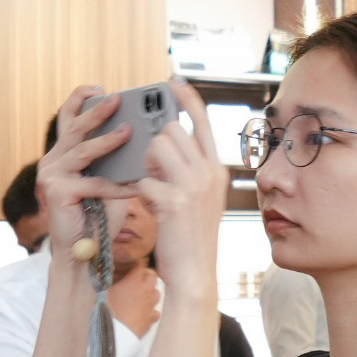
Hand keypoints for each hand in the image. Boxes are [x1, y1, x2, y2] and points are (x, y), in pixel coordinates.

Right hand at [36, 86, 131, 267]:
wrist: (84, 253)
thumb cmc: (99, 215)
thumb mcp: (111, 178)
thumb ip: (119, 157)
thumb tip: (146, 133)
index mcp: (64, 153)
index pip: (68, 118)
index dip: (80, 98)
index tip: (101, 86)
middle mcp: (52, 160)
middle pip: (74, 127)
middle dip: (96, 110)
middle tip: (117, 97)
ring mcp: (52, 175)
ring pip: (82, 150)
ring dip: (107, 140)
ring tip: (129, 131)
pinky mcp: (57, 192)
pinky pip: (94, 183)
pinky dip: (118, 186)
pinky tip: (137, 185)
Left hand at [136, 77, 223, 286]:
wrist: (195, 275)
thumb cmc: (191, 238)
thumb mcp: (200, 198)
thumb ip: (188, 170)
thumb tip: (164, 146)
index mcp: (217, 169)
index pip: (203, 121)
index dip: (187, 98)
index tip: (173, 81)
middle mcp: (209, 173)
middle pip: (172, 131)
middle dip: (154, 146)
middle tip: (155, 171)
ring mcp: (193, 186)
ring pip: (156, 147)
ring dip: (146, 164)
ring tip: (153, 187)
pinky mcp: (173, 202)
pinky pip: (143, 180)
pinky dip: (139, 193)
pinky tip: (149, 209)